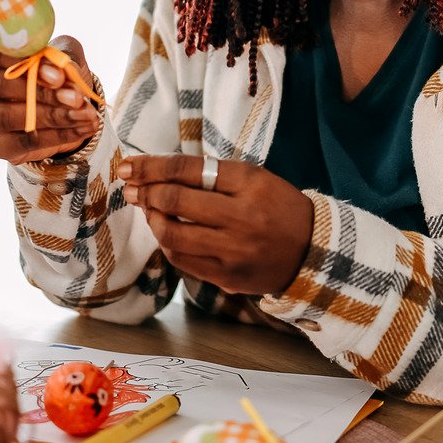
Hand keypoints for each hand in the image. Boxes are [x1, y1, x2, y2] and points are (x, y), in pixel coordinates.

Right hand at [0, 34, 101, 163]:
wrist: (56, 106)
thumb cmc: (52, 71)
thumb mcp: (61, 55)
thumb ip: (60, 57)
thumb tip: (58, 72)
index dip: (25, 62)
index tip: (58, 75)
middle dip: (40, 92)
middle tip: (76, 98)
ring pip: (5, 116)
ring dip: (50, 116)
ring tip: (84, 115)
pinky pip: (19, 142)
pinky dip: (55, 137)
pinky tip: (81, 129)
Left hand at [118, 155, 313, 295]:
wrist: (312, 250)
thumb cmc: (278, 207)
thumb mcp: (253, 179)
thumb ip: (211, 175)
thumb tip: (158, 174)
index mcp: (249, 184)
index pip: (187, 169)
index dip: (151, 167)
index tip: (130, 166)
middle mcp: (241, 217)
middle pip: (175, 200)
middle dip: (146, 191)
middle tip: (132, 187)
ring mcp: (233, 251)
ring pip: (172, 234)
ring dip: (153, 220)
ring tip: (150, 210)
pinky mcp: (227, 276)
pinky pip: (183, 260)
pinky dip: (168, 244)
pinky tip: (167, 233)